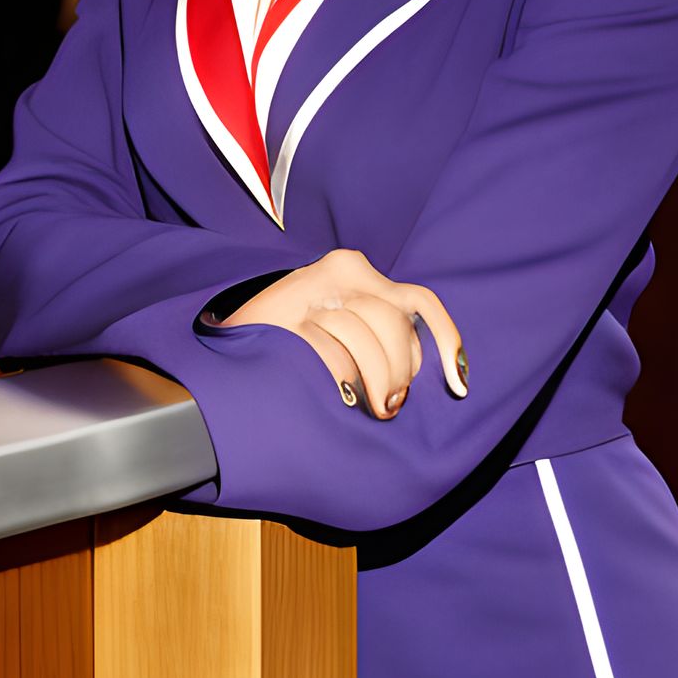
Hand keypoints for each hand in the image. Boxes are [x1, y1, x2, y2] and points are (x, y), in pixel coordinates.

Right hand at [207, 247, 466, 418]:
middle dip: (399, 369)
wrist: (221, 353)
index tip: (456, 382)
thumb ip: (374, 335)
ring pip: (368, 333)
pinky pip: (333, 351)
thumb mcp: (338, 329)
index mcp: (355, 270)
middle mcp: (340, 271)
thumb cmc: (287, 346)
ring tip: (372, 407)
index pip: (420, 305)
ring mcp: (311, 287)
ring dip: (378, 377)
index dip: (440, 345)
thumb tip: (412, 374)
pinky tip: (349, 395)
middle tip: (390, 405)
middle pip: (395, 321)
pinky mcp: (288, 313)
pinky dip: (347, 378)